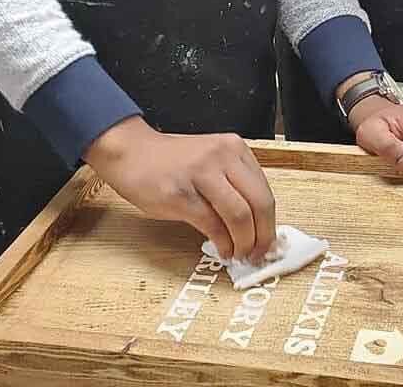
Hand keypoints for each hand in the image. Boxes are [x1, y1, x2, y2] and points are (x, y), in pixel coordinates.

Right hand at [85, 117, 274, 261]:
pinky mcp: (180, 194)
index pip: (265, 191)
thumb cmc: (171, 162)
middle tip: (259, 254)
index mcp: (234, 149)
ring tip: (240, 254)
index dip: (270, 223)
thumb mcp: (211, 162)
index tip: (269, 242)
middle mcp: (222, 157)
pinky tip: (222, 250)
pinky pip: (212, 224)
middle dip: (263, 236)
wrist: (131, 152)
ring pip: (239, 215)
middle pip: (259, 203)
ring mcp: (201, 174)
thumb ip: (234, 184)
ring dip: (244, 243)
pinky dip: (223, 243)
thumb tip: (257, 224)